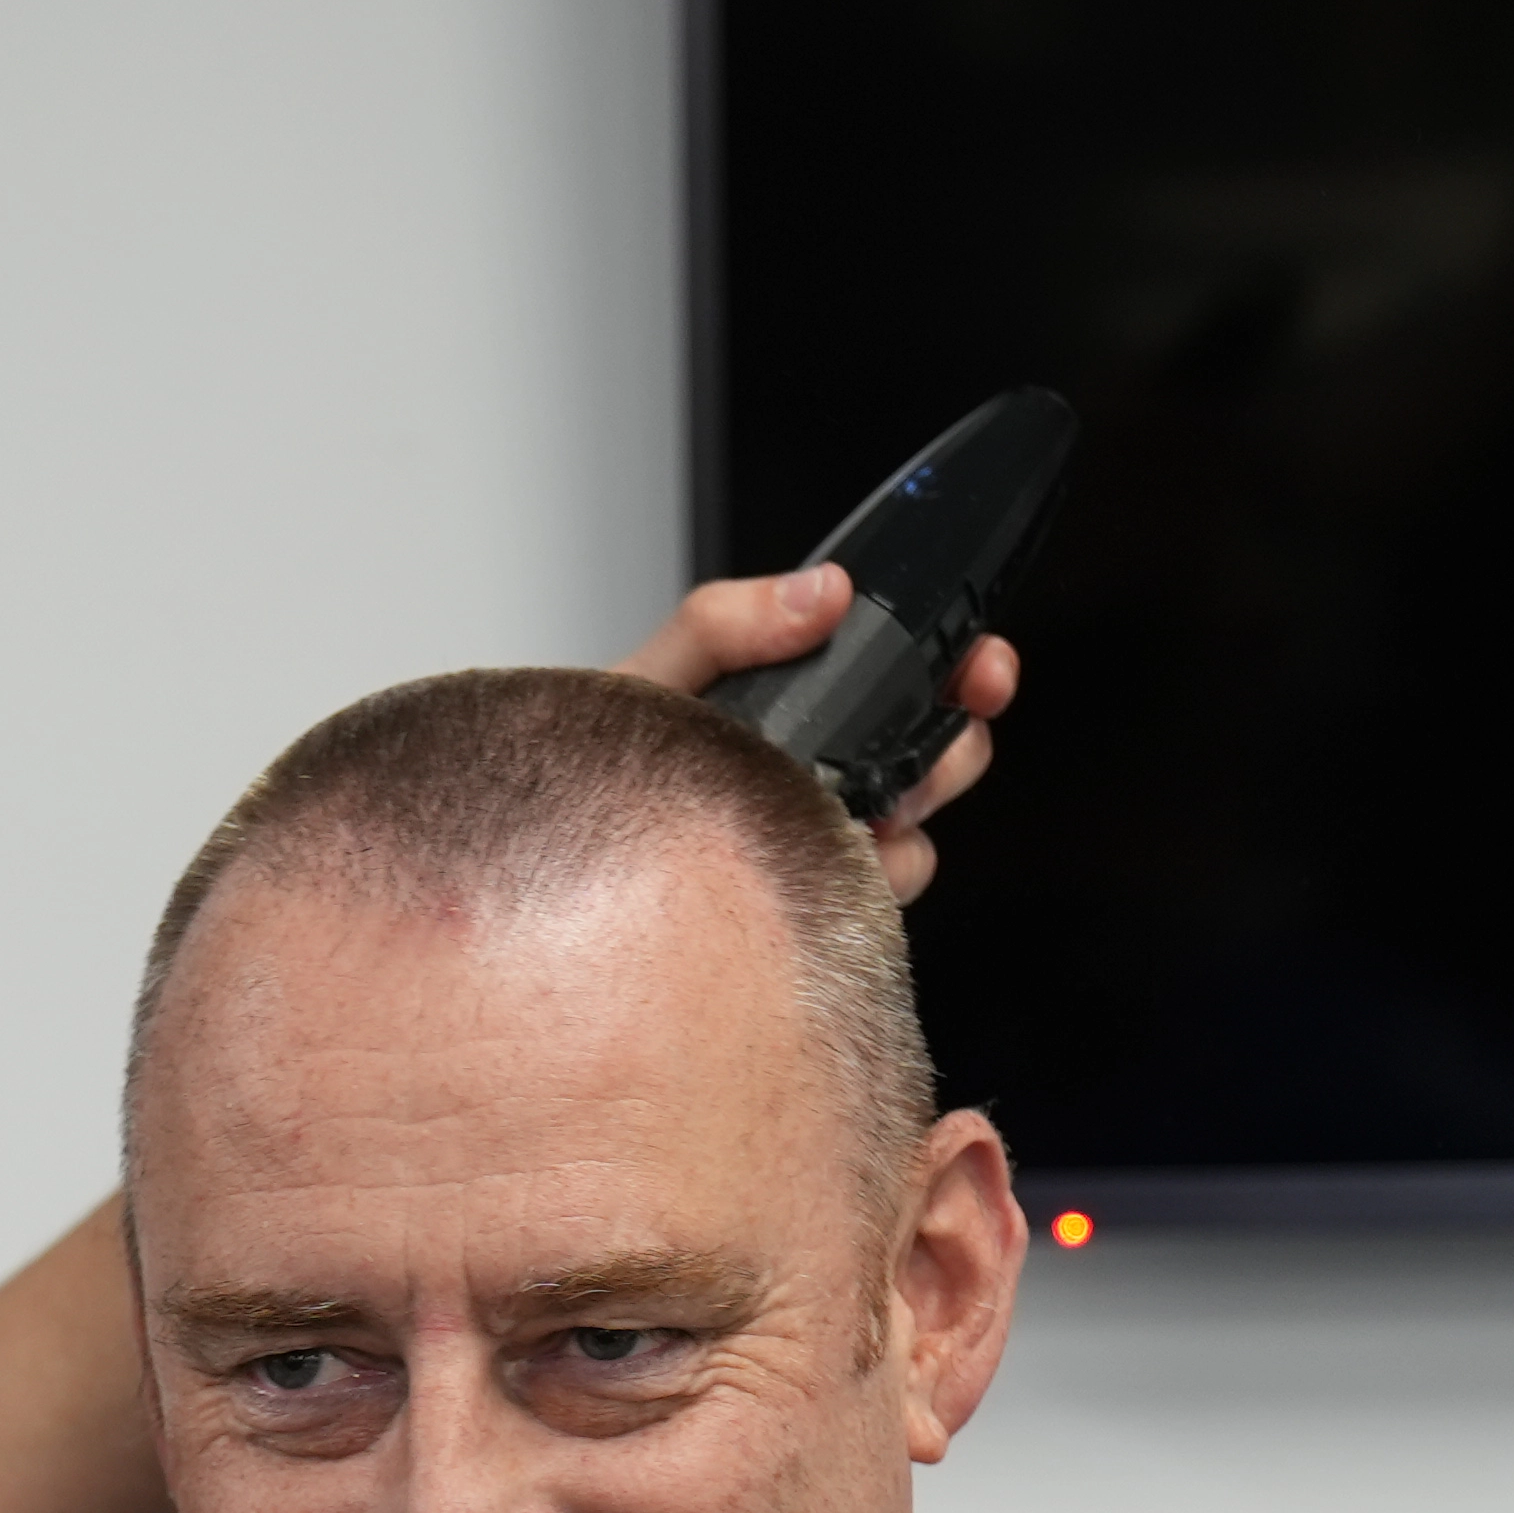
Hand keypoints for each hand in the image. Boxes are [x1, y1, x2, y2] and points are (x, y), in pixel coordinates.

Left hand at [617, 574, 1023, 901]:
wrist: (532, 859)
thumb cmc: (582, 770)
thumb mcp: (653, 675)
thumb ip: (729, 621)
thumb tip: (822, 593)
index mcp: (796, 712)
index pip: (909, 683)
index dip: (963, 671)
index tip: (981, 667)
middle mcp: (817, 783)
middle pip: (937, 761)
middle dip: (951, 750)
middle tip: (917, 757)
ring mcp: (812, 854)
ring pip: (915, 844)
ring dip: (903, 831)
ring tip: (849, 820)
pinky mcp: (799, 919)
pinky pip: (866, 911)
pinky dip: (860, 892)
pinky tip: (814, 874)